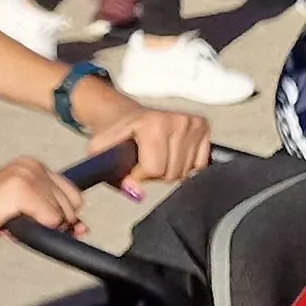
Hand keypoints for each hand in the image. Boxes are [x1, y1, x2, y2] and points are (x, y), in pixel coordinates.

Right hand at [0, 157, 86, 246]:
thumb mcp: (25, 213)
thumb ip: (54, 215)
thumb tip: (84, 228)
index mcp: (32, 165)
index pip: (74, 195)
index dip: (62, 215)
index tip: (38, 220)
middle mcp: (31, 165)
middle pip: (73, 206)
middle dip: (53, 223)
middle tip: (18, 221)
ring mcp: (26, 175)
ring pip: (63, 215)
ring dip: (40, 227)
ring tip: (10, 220)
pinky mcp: (20, 189)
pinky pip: (51, 220)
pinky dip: (34, 229)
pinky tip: (9, 222)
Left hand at [74, 89, 212, 186]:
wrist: (125, 113)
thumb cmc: (116, 131)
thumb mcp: (101, 148)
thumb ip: (109, 170)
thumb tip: (134, 191)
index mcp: (154, 123)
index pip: (154, 168)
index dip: (139, 175)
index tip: (131, 168)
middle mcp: (178, 121)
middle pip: (171, 173)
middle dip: (154, 175)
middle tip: (143, 161)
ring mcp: (193, 123)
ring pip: (186, 172)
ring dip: (168, 171)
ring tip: (155, 156)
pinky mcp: (203, 127)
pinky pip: (199, 165)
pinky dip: (185, 166)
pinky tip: (171, 154)